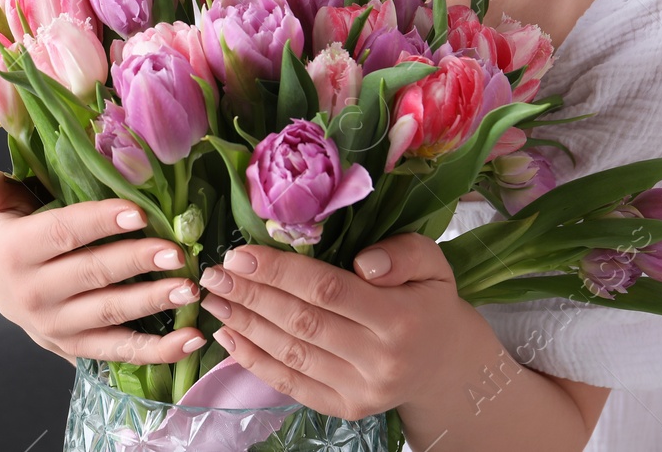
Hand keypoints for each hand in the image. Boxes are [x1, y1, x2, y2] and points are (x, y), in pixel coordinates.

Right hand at [0, 146, 206, 363]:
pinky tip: (191, 339)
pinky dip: (158, 351)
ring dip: (151, 304)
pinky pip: (120, 352)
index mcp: (13, 252)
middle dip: (136, 263)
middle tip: (177, 252)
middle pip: (91, 276)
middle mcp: (32, 294)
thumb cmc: (9, 229)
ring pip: (108, 315)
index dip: (100, 223)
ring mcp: (56, 326)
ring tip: (189, 288)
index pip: (62, 234)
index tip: (140, 211)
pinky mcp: (78, 348)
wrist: (2, 288)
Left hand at [196, 233, 472, 419]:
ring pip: (291, 354)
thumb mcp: (432, 263)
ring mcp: (361, 390)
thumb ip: (402, 253)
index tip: (240, 254)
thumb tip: (363, 262)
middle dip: (251, 295)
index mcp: (400, 319)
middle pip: (302, 323)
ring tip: (215, 299)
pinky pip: (291, 384)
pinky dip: (254, 361)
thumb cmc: (429, 301)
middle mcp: (380, 361)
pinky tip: (229, 336)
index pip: (328, 290)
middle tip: (215, 274)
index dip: (280, 272)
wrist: (446, 365)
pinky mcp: (346, 409)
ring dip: (245, 325)